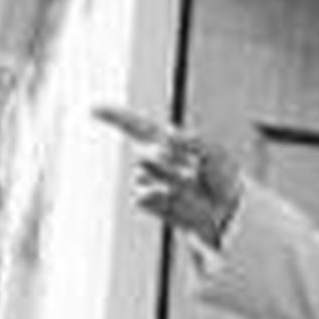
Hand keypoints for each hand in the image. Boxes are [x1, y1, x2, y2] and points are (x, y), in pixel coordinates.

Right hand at [93, 105, 241, 245]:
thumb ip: (193, 141)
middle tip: (191, 174)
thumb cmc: (223, 177)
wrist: (226, 209)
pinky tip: (178, 202)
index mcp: (168, 142)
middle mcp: (155, 160)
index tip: (92, 109)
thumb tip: (168, 134)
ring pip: (141, 178)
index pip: (136, 126)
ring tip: (189, 189)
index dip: (114, 117)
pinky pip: (141, 198)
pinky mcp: (149, 203)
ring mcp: (151, 181)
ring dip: (166, 184)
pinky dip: (161, 200)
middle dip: (165, 165)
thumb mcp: (215, 152)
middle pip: (143, 156)